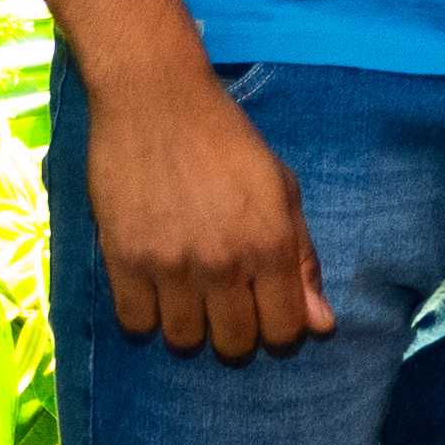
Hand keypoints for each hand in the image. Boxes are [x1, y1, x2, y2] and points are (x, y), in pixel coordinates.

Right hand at [86, 56, 333, 361]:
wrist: (156, 99)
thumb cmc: (227, 140)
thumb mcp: (281, 190)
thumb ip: (303, 260)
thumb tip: (322, 326)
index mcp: (271, 244)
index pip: (285, 332)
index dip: (279, 329)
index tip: (265, 310)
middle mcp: (224, 262)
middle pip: (234, 345)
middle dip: (235, 333)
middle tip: (224, 302)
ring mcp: (171, 264)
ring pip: (183, 340)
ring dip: (189, 326)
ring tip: (187, 294)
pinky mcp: (123, 259)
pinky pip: (135, 323)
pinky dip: (145, 315)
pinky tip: (153, 288)